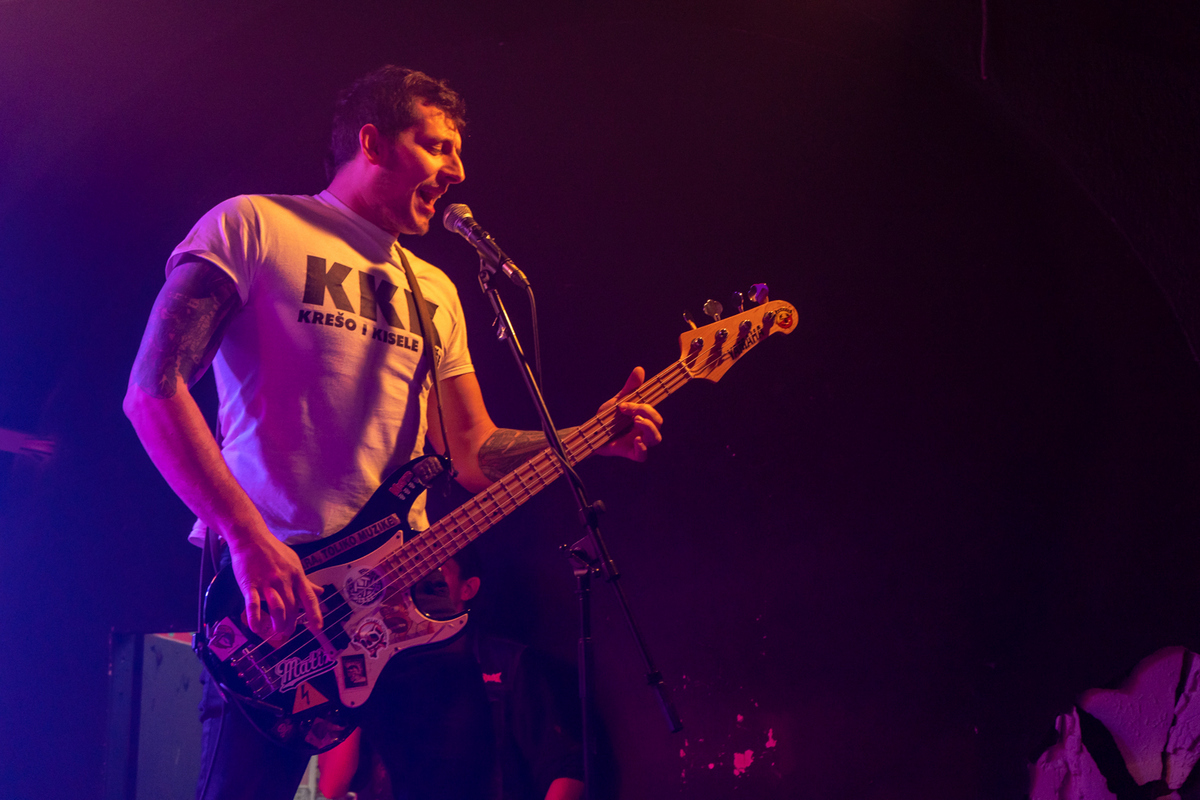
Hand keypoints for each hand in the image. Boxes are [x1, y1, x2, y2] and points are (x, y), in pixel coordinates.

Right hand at [227, 530, 323, 644]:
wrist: (251, 537)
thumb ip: (305, 581)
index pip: (309, 598)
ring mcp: (267, 582)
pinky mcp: (250, 584)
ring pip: (277, 609)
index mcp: (297, 575)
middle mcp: (284, 580)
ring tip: (276, 632)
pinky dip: (255, 618)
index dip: (314, 614)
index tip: (318, 628)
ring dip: (278, 624)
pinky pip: (253, 604)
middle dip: (291, 624)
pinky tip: (256, 628)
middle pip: (292, 608)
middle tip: (287, 632)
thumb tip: (320, 591)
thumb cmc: (273, 551)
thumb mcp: (294, 563)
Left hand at [596, 367, 662, 461]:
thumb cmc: (606, 419)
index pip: (655, 411)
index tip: (626, 403)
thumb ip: (630, 388)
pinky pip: (643, 456)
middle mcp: (643, 430)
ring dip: (648, 428)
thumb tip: (640, 369)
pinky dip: (642, 449)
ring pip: (656, 438)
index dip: (648, 406)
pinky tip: (637, 440)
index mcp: (643, 417)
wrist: (590, 434)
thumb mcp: (617, 401)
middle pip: (658, 423)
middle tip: (628, 410)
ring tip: (636, 420)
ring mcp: (638, 442)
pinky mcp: (630, 453)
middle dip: (647, 413)